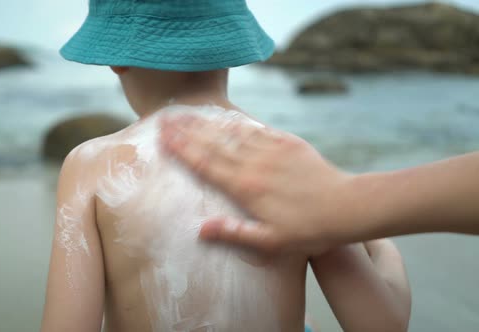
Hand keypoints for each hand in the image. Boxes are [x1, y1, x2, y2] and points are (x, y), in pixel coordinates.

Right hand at [160, 114, 355, 254]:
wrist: (346, 206)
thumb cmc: (308, 229)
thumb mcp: (270, 242)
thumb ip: (234, 233)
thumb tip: (201, 230)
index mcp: (245, 187)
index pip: (205, 164)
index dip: (182, 149)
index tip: (164, 136)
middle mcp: (254, 163)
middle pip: (213, 144)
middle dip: (187, 130)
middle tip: (166, 117)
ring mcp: (271, 150)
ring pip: (231, 133)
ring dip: (207, 123)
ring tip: (188, 114)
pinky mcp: (287, 143)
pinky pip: (256, 129)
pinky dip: (237, 123)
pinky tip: (227, 118)